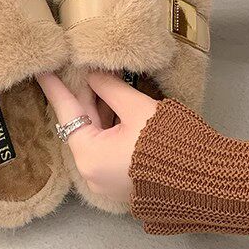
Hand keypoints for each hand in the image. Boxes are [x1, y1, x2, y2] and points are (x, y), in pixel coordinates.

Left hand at [36, 70, 157, 202]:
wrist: (207, 182)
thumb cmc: (168, 143)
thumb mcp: (136, 108)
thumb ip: (110, 88)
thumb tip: (93, 74)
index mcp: (89, 156)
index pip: (65, 111)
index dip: (53, 86)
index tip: (41, 69)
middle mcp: (92, 173)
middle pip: (82, 125)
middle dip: (84, 94)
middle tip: (80, 65)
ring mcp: (107, 181)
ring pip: (97, 136)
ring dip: (100, 109)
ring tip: (102, 78)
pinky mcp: (123, 182)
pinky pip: (109, 148)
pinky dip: (111, 126)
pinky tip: (117, 102)